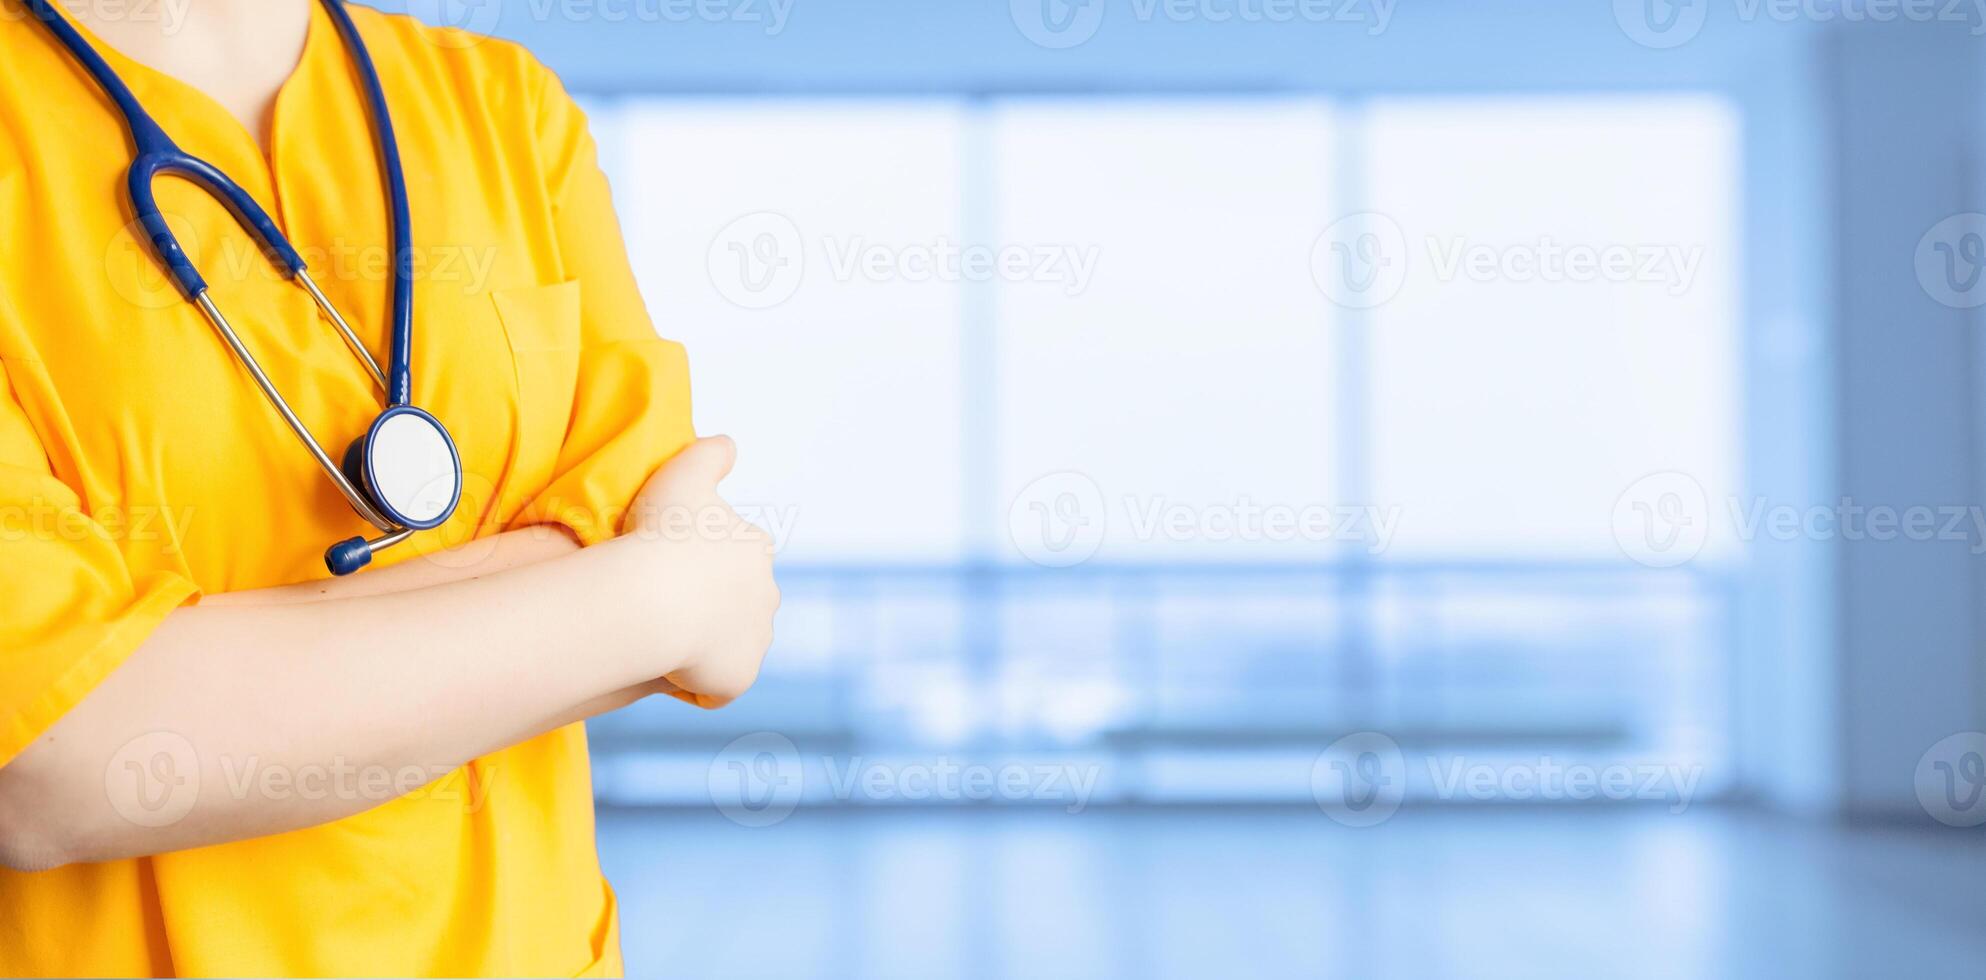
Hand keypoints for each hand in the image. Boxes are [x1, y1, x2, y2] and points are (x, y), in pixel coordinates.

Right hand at [619, 436, 778, 707]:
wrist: (652, 598)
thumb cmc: (663, 534)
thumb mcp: (684, 473)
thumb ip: (710, 454)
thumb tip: (728, 444)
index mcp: (757, 550)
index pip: (733, 560)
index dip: (699, 565)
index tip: (665, 567)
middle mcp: (768, 595)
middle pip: (737, 605)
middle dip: (709, 608)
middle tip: (660, 607)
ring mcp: (757, 641)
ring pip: (729, 646)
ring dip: (704, 647)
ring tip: (663, 641)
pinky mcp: (739, 679)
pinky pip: (717, 686)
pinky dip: (697, 683)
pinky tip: (668, 672)